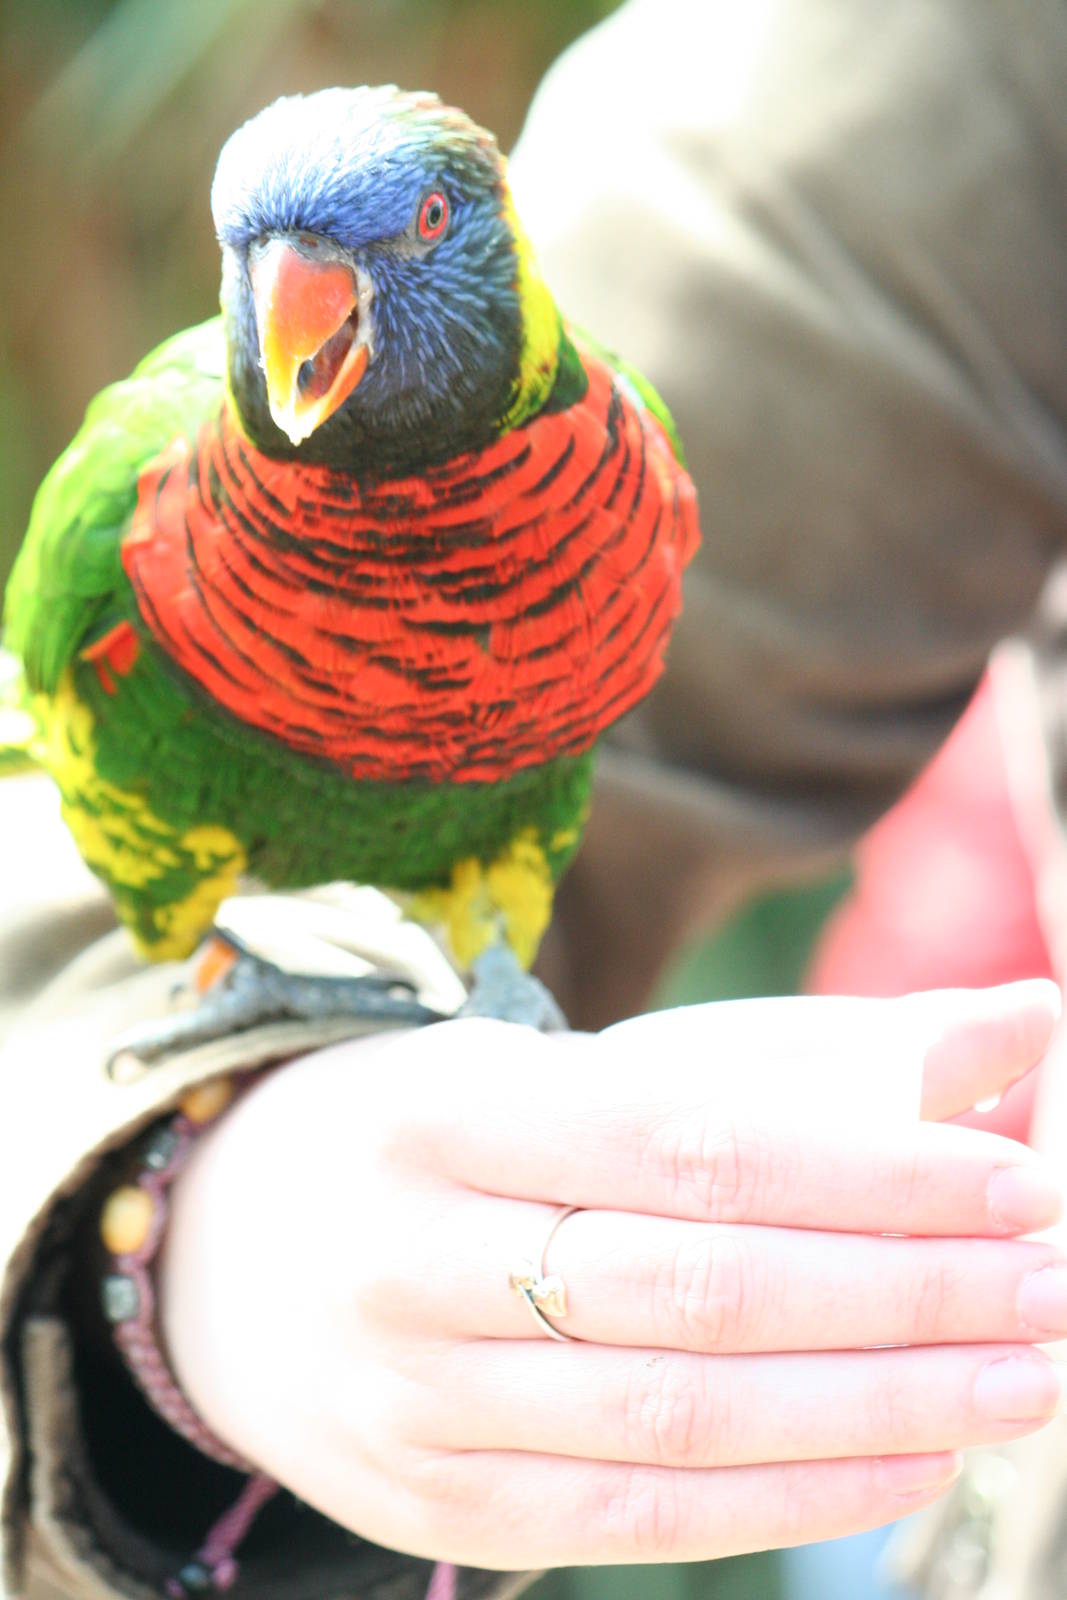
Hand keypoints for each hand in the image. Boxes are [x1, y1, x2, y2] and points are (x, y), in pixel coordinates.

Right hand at [161, 981, 1064, 1569]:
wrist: (225, 1248)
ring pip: (683, 1416)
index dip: (863, 1170)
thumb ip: (779, 1058)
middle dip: (902, 1293)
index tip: (1014, 1181)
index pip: (688, 1143)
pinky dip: (789, 1495)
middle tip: (1049, 1283)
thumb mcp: (553, 1064)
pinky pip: (635, 1517)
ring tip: (1021, 1377)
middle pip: (700, 1288)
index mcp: (447, 1109)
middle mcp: (414, 1257)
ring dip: (877, 1405)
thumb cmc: (430, 1129)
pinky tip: (910, 1458)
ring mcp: (413, 1398)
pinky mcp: (434, 1504)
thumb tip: (1015, 1021)